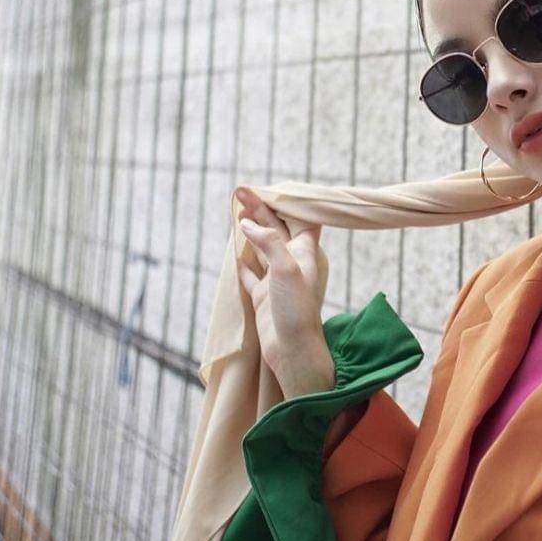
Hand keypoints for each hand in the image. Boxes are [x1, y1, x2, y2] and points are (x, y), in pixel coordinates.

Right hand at [234, 186, 335, 397]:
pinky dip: (243, 263)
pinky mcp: (264, 297)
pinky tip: (235, 254)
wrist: (293, 350)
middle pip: (276, 230)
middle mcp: (293, 264)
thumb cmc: (297, 310)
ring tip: (238, 214)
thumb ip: (268, 243)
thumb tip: (247, 224)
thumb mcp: (286, 270)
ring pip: (262, 249)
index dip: (283, 204)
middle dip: (259, 211)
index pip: (298, 219)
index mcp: (305, 253)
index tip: (265, 190)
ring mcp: (277, 280)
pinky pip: (251, 275)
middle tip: (240, 194)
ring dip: (251, 232)